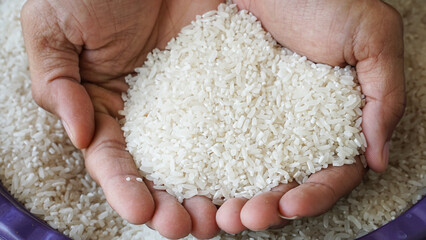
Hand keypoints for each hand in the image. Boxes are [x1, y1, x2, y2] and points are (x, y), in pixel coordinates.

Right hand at [21, 0, 223, 237]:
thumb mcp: (54, 30)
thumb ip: (57, 85)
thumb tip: (77, 136)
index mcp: (101, 106)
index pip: (111, 159)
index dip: (124, 188)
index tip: (142, 212)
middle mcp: (144, 111)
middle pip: (156, 168)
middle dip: (169, 202)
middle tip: (187, 226)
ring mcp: (183, 98)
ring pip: (196, 154)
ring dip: (207, 189)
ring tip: (222, 217)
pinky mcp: (215, 78)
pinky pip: (230, 115)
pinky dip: (240, 146)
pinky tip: (251, 173)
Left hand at [216, 0, 404, 232]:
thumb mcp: (371, 37)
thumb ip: (384, 96)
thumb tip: (378, 158)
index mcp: (333, 120)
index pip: (330, 173)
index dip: (314, 195)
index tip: (289, 204)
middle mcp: (294, 127)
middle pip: (284, 182)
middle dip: (266, 207)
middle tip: (242, 219)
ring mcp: (256, 119)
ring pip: (247, 172)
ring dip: (233, 198)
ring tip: (214, 213)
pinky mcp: (223, 106)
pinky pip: (213, 143)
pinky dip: (205, 168)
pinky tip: (191, 183)